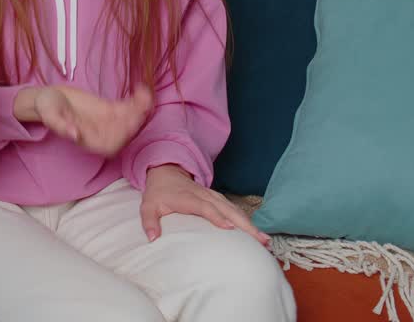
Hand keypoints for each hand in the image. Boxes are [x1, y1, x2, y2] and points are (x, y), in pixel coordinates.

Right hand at [15, 83, 153, 156]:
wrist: (50, 98)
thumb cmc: (46, 108)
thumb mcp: (49, 115)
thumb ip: (61, 126)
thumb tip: (75, 135)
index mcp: (88, 140)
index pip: (110, 145)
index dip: (122, 137)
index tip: (128, 123)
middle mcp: (101, 133)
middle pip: (125, 133)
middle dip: (135, 120)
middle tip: (142, 105)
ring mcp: (108, 122)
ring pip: (130, 120)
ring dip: (140, 109)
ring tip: (145, 95)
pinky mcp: (110, 109)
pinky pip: (128, 108)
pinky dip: (137, 100)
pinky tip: (141, 89)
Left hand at [140, 164, 270, 246]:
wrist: (166, 172)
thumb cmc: (158, 193)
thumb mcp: (148, 206)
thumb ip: (149, 221)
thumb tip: (152, 238)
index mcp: (188, 198)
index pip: (205, 207)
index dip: (217, 216)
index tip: (230, 228)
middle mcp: (204, 196)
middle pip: (228, 209)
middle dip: (245, 225)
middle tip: (260, 240)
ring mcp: (213, 197)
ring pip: (235, 210)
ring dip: (251, 224)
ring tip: (265, 241)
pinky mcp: (218, 199)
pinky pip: (235, 209)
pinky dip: (247, 221)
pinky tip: (257, 233)